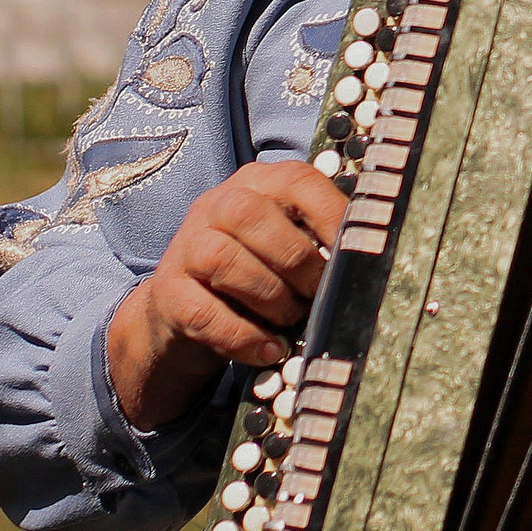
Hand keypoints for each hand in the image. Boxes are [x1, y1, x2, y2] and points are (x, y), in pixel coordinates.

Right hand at [105, 161, 344, 428]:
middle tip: (317, 293)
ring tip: (291, 319)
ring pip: (225, 261)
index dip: (331, 213)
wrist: (183, 309)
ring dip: (270, 297)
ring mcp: (186, 246)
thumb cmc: (255, 271)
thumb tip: (364, 261)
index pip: (297, 181)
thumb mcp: (287, 244)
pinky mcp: (167, 292)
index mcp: (258, 183)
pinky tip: (268, 349)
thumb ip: (318, 240)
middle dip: (297, 261)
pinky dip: (243, 336)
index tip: (356, 249)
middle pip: (253, 216)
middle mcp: (217, 204)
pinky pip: (205, 313)